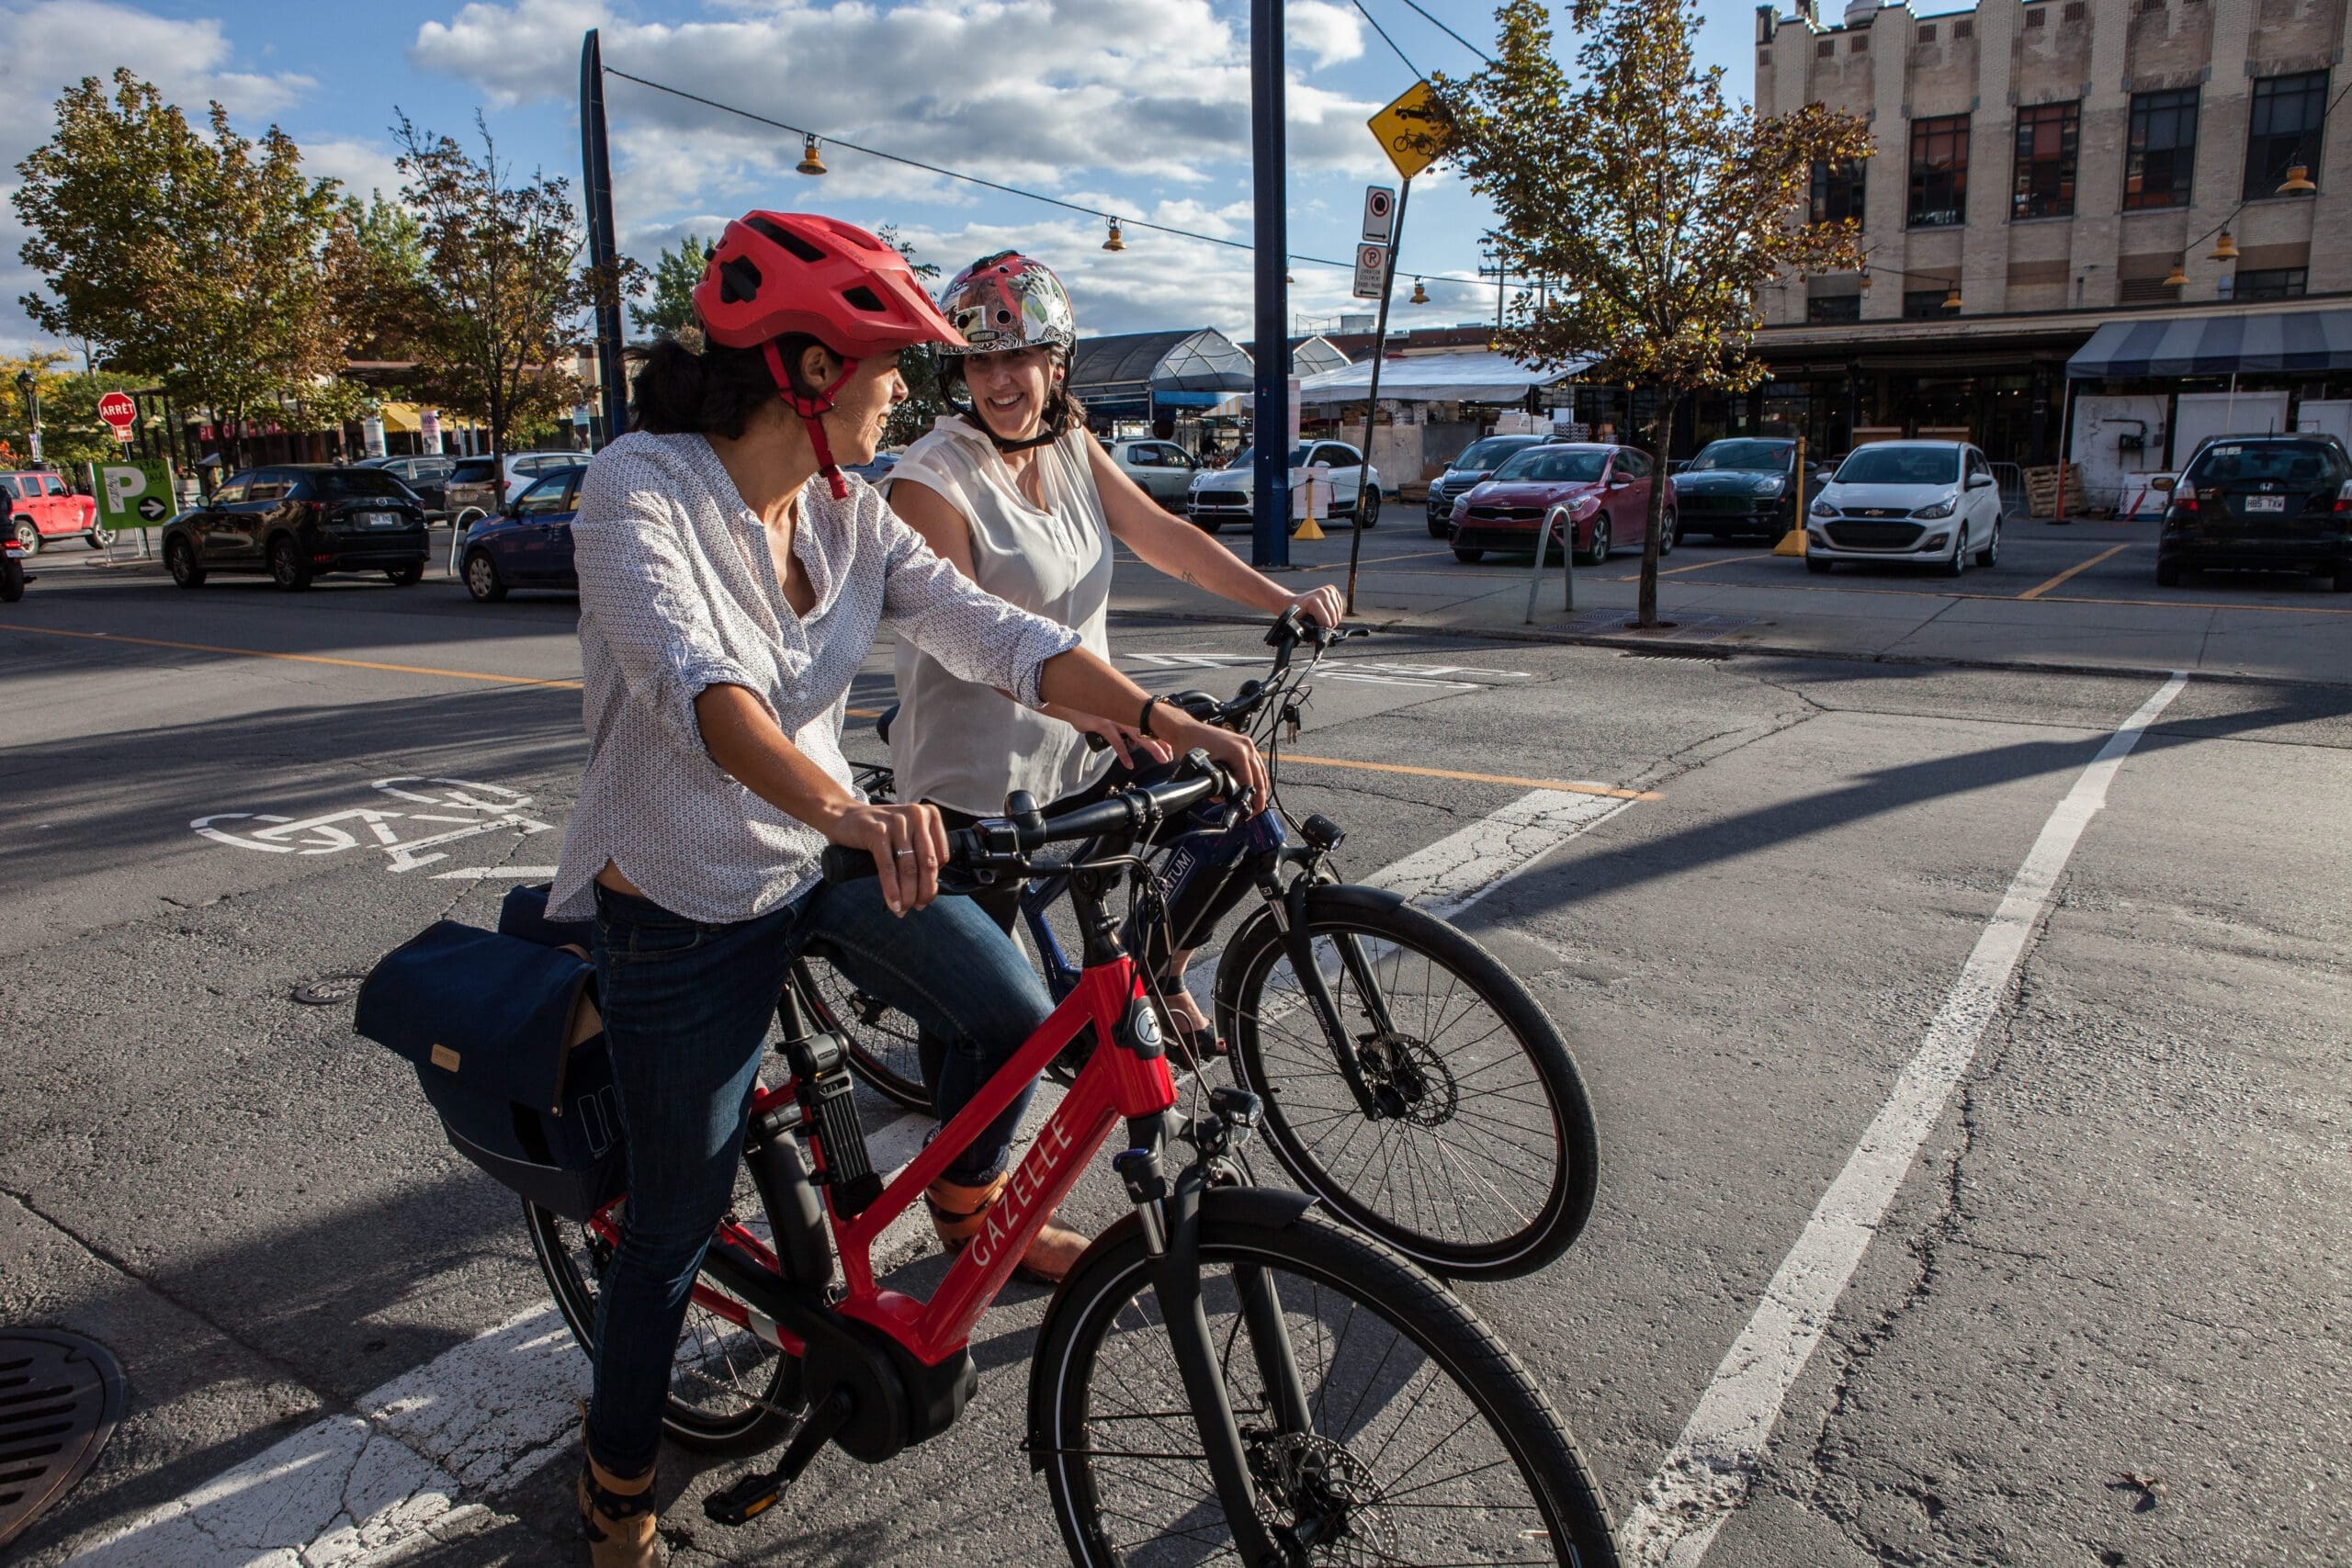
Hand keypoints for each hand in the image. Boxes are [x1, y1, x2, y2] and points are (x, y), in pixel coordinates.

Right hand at [812, 799, 947, 914]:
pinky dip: (892, 889)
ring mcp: (897, 822)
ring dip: (908, 894)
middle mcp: (916, 815)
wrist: (843, 816)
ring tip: (903, 909)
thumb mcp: (906, 834)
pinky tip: (893, 903)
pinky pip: (888, 867)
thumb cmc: (878, 830)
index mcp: (929, 815)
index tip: (926, 896)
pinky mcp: (877, 831)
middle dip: (924, 892)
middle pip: (927, 863)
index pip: (941, 856)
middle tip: (917, 907)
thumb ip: (920, 853)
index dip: (934, 881)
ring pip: (909, 868)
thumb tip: (929, 889)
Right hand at [1072, 711, 1174, 769]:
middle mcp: (1123, 712)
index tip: (1170, 744)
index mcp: (1126, 710)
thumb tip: (1128, 740)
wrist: (1071, 702)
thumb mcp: (1107, 715)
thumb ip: (1119, 725)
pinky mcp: (1103, 724)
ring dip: (1152, 747)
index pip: (1147, 723)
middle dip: (1162, 741)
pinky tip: (1129, 764)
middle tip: (1172, 753)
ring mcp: (1115, 717)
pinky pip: (1117, 742)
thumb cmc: (1089, 709)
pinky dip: (1124, 754)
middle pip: (1148, 728)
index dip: (1160, 734)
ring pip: (1139, 734)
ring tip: (1162, 758)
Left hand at [1162, 711, 1269, 812]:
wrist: (1187, 730)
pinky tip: (1255, 784)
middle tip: (1257, 810)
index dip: (1251, 798)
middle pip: (1259, 776)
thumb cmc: (1193, 745)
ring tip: (1257, 801)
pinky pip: (1255, 762)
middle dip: (1260, 795)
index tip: (1250, 810)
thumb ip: (1215, 787)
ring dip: (1260, 785)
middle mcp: (1246, 746)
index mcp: (1238, 752)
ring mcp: (1246, 743)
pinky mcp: (1243, 743)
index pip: (1250, 781)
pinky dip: (1257, 775)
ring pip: (1260, 769)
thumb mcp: (1204, 770)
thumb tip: (1222, 799)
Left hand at [1286, 584, 1343, 629]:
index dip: (1323, 630)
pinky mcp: (1332, 589)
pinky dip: (1335, 613)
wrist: (1295, 602)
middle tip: (1320, 628)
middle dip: (1329, 626)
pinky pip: (1340, 607)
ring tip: (1323, 621)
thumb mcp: (1300, 624)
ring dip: (1333, 620)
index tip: (1317, 632)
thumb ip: (1308, 633)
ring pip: (1338, 614)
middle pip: (1334, 618)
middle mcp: (1322, 593)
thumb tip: (1316, 642)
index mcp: (1313, 601)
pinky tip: (1327, 613)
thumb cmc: (1296, 614)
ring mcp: (1328, 590)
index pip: (1327, 622)